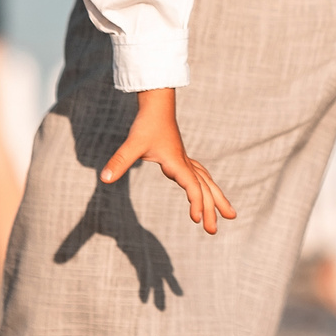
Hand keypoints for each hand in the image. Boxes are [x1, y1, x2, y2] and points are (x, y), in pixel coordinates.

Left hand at [101, 87, 235, 235]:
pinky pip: (200, 175)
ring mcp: (185, 160)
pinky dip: (207, 186)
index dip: (197, 203)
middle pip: (205, 188)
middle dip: (212, 209)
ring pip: (207, 182)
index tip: (197, 220)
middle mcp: (185, 163)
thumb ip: (120, 161)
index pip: (192, 186)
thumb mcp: (132, 144)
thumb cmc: (146, 124)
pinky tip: (207, 191)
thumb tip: (105, 179)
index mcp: (177, 163)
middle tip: (214, 232)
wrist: (157, 104)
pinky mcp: (181, 157)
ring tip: (230, 214)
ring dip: (217, 198)